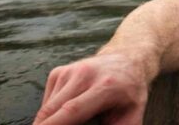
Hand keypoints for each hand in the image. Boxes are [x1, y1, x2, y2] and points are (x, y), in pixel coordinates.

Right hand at [34, 53, 152, 124]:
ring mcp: (69, 71)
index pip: (73, 110)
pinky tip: (68, 112)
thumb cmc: (130, 93)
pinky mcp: (58, 72)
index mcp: (106, 86)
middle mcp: (85, 74)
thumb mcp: (131, 116)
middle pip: (53, 110)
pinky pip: (47, 102)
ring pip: (47, 108)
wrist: (126, 61)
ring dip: (51, 122)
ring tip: (78, 120)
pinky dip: (51, 113)